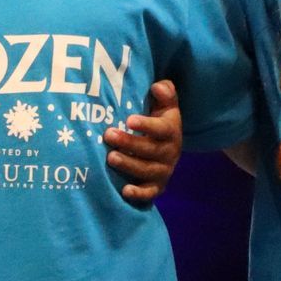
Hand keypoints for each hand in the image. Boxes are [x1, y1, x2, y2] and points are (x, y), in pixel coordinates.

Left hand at [106, 79, 181, 203]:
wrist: (167, 146)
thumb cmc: (159, 120)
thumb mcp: (166, 104)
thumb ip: (165, 92)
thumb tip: (158, 87)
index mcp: (171, 131)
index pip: (161, 129)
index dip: (146, 125)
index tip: (129, 120)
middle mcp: (170, 152)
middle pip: (150, 150)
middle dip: (129, 143)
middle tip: (108, 135)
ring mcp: (163, 170)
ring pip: (147, 170)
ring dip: (129, 164)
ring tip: (110, 157)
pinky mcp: (157, 186)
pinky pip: (150, 193)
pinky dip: (139, 194)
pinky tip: (125, 191)